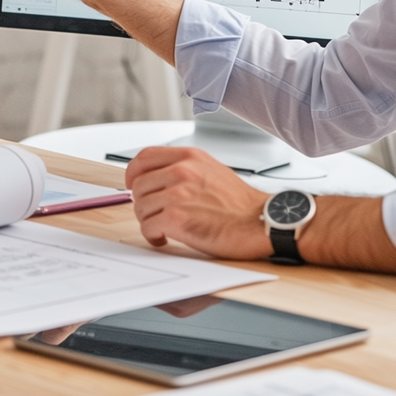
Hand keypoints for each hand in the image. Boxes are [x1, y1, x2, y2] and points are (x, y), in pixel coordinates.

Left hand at [125, 146, 271, 258]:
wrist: (262, 223)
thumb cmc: (241, 204)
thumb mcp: (212, 171)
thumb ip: (185, 169)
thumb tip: (158, 178)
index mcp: (190, 157)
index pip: (144, 157)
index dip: (133, 173)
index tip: (132, 184)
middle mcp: (182, 171)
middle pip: (139, 185)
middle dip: (143, 203)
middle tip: (155, 214)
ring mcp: (178, 194)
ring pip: (141, 208)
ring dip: (149, 221)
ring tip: (164, 228)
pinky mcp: (177, 218)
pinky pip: (148, 227)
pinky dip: (153, 236)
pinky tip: (165, 238)